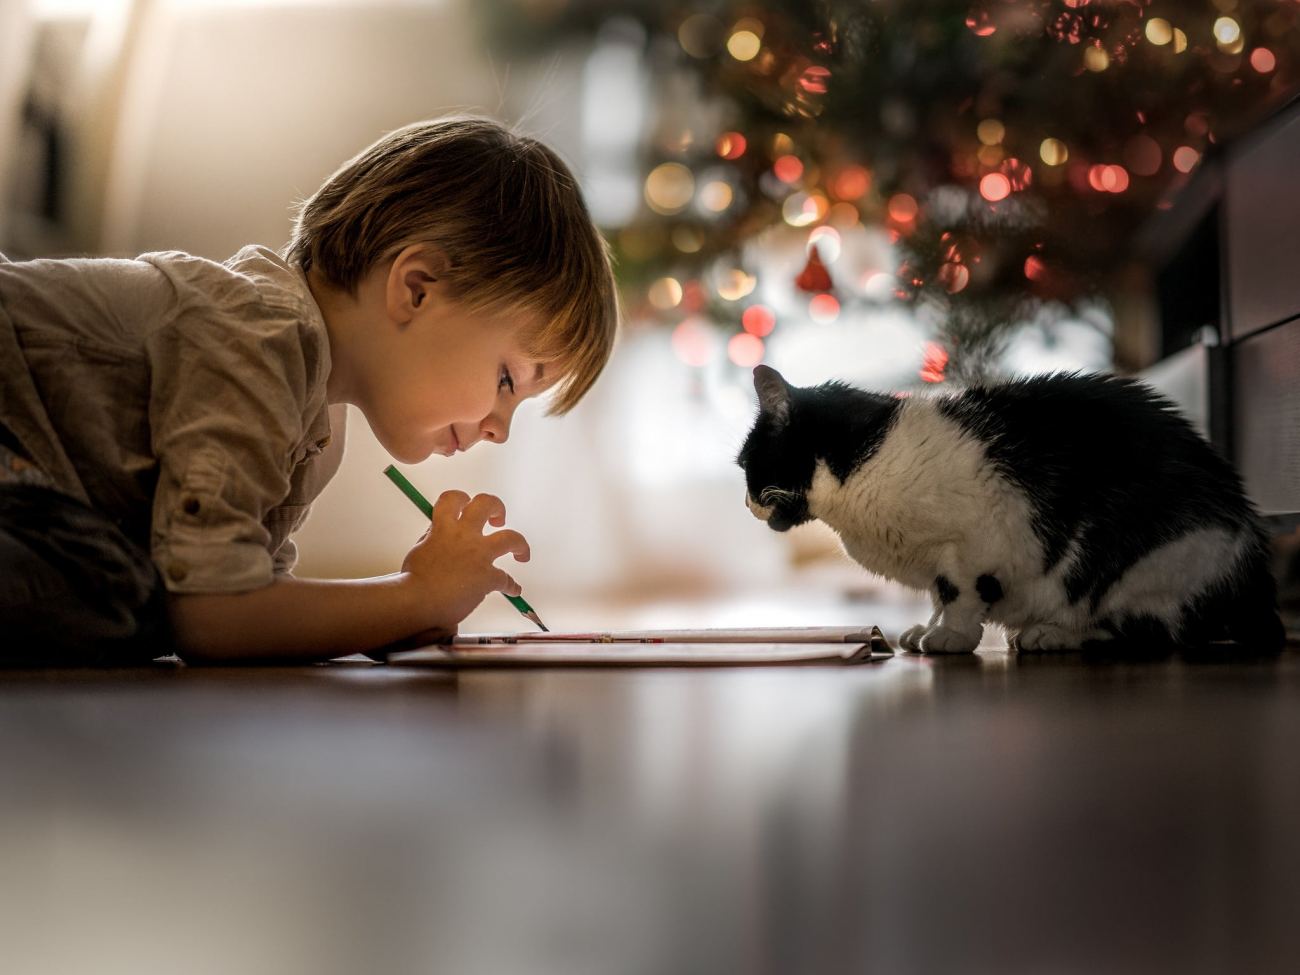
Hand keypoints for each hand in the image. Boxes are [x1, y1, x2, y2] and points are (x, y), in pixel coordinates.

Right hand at [400, 490, 530, 628]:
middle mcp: (464, 536)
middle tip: (498, 519)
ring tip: (521, 553)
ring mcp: (479, 555)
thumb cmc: (414, 580)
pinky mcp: (488, 577)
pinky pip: (506, 580)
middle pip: (487, 505)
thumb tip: (438, 530)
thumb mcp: (419, 549)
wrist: (418, 601)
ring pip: (511, 538)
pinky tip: (513, 590)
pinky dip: (511, 586)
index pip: (454, 499)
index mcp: (444, 527)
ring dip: (520, 545)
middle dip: (497, 508)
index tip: (467, 504)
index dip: (462, 499)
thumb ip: (432, 537)